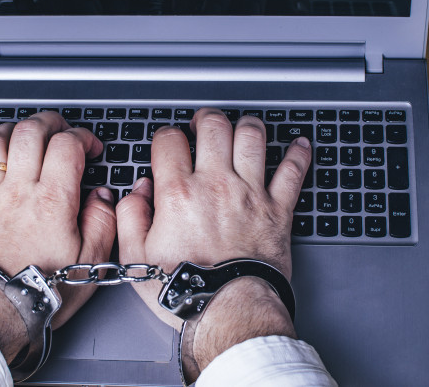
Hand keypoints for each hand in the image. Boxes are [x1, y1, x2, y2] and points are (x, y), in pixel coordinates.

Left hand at [0, 112, 116, 357]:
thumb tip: (103, 196)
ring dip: (10, 131)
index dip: (83, 137)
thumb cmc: (43, 289)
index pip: (67, 144)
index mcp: (52, 200)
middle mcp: (18, 191)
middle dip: (49, 122)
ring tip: (22, 134)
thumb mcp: (91, 260)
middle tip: (59, 128)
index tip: (90, 147)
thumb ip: (102, 221)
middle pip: (29, 132)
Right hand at [116, 108, 311, 376]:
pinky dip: (298, 154)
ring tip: (241, 128)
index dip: (166, 136)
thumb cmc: (185, 289)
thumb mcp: (137, 256)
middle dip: (205, 119)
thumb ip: (131, 215)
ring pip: (252, 137)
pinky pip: (293, 171)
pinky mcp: (278, 209)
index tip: (168, 144)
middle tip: (203, 125)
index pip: (169, 139)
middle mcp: (216, 184)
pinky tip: (297, 145)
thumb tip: (137, 192)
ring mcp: (250, 193)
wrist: (228, 309)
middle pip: (214, 125)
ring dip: (246, 126)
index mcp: (178, 193)